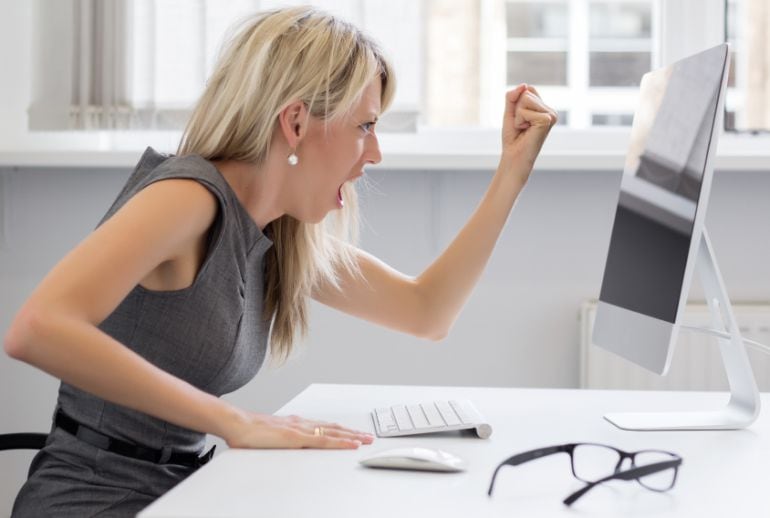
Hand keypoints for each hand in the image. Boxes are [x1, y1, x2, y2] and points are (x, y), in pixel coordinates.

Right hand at [223, 410, 374, 448]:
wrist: (236, 423)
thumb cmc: (247, 431)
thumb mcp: (268, 436)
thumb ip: (279, 440)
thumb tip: (282, 445)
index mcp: (295, 423)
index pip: (324, 426)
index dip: (340, 430)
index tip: (353, 433)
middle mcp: (301, 423)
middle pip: (333, 427)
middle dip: (352, 432)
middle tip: (368, 436)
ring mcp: (300, 429)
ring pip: (333, 432)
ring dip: (351, 436)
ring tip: (366, 440)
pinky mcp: (296, 438)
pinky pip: (323, 441)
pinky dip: (340, 442)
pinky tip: (351, 445)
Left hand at [500, 84, 557, 175]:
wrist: (514, 156)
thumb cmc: (513, 137)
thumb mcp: (510, 112)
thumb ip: (513, 96)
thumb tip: (524, 85)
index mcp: (544, 108)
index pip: (528, 89)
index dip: (517, 104)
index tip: (520, 119)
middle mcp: (551, 111)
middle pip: (527, 93)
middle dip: (517, 110)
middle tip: (522, 126)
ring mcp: (551, 115)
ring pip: (526, 99)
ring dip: (518, 115)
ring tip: (524, 128)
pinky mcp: (547, 120)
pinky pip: (525, 110)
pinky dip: (520, 120)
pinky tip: (527, 131)